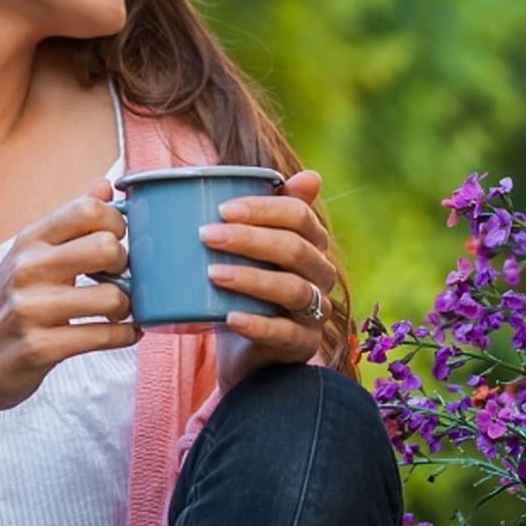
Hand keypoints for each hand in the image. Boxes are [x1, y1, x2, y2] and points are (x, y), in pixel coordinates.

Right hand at [0, 179, 140, 417]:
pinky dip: (125, 336)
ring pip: (113, 297)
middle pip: (106, 247)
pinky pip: (105, 336)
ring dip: (127, 308)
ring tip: (118, 311)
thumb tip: (105, 185)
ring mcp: (32, 309)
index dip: (116, 223)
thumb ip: (69, 223)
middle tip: (119, 279)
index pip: (88, 209)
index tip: (116, 242)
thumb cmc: (8, 309)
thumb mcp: (28, 258)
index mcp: (28, 241)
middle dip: (126, 266)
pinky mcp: (41, 347)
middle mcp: (26, 269)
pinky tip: (122, 333)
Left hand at [203, 169, 336, 392]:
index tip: (221, 208)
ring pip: (293, 289)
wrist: (240, 352)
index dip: (264, 209)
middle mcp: (319, 274)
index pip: (299, 216)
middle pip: (295, 249)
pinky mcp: (301, 345)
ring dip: (252, 278)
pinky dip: (257, 324)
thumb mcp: (240, 249)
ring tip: (213, 273)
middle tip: (206, 235)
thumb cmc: (240, 289)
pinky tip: (231, 317)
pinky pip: (285, 333)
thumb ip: (248, 212)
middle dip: (250, 238)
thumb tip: (294, 173)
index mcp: (310, 242)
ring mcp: (314, 312)